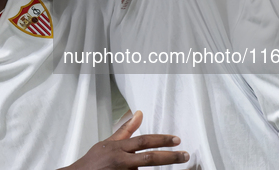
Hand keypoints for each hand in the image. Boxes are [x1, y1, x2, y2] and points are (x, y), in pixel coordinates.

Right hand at [62, 111, 188, 169]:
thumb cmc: (94, 161)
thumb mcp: (108, 142)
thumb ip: (126, 129)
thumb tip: (139, 114)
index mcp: (119, 148)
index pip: (144, 141)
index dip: (161, 140)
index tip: (176, 140)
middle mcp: (121, 161)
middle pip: (149, 158)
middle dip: (170, 157)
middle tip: (185, 155)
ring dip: (161, 169)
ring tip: (178, 168)